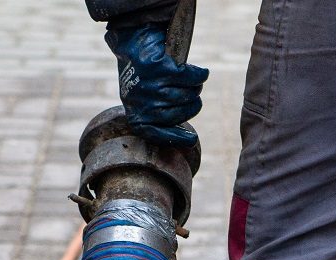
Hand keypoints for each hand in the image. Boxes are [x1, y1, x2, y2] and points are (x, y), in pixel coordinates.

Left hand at [106, 23, 208, 147]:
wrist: (133, 42)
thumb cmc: (141, 75)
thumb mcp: (141, 100)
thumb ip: (156, 117)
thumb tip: (184, 139)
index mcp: (136, 116)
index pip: (157, 135)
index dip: (177, 139)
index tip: (192, 140)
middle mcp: (143, 104)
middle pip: (179, 113)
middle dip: (192, 105)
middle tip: (194, 97)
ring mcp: (151, 86)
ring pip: (186, 95)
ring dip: (195, 88)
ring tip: (195, 83)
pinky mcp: (160, 68)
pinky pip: (189, 77)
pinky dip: (199, 75)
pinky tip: (202, 73)